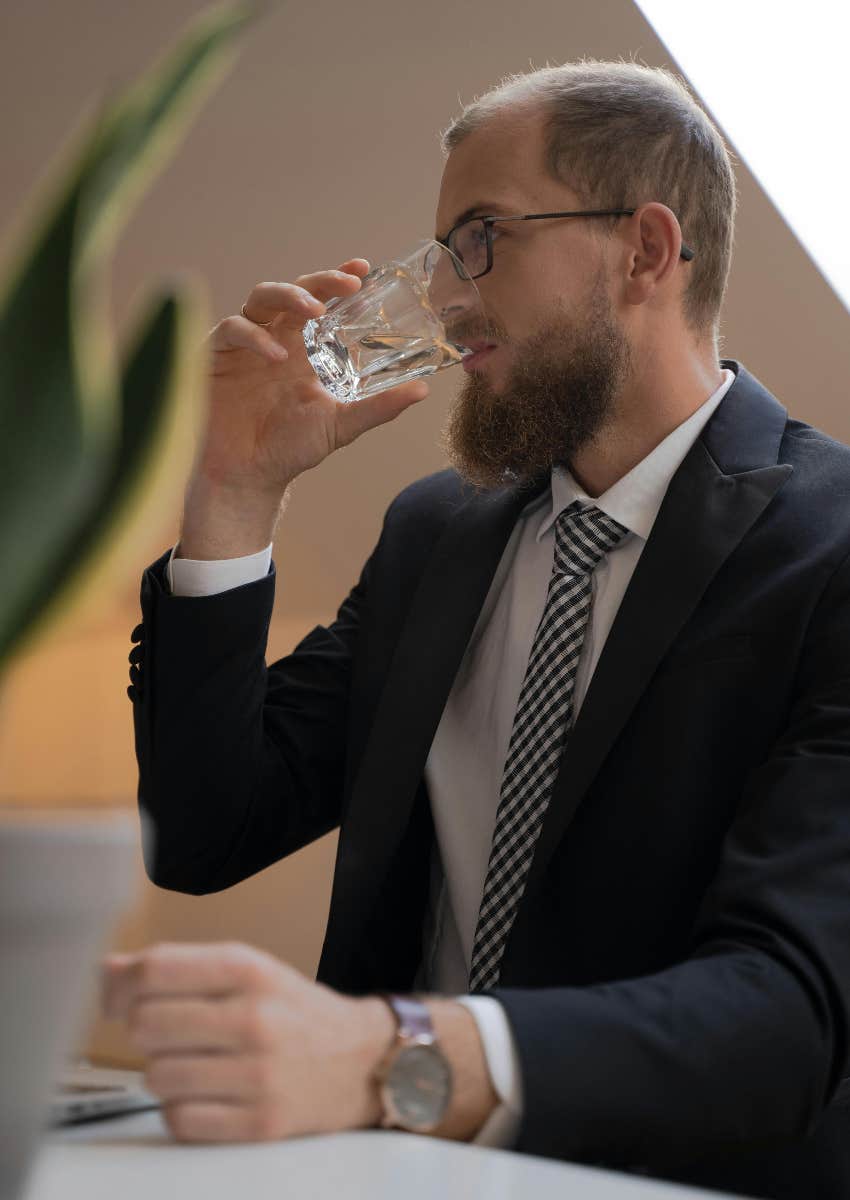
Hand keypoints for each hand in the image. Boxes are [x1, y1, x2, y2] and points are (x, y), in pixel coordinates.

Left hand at [100, 941, 392, 1142]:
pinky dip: (182, 1110)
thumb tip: (107, 972)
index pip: (155, 970)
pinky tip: (207, 1093)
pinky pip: (179, 1120)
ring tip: (195, 1063)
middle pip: (145, 1024)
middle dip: (145, 1030)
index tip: (117, 998)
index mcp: (249, 969)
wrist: (363, 1061)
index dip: (121, 986)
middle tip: (169, 1032)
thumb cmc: (295, 1013)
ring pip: (156, 1076)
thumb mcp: (247, 970)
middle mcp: (254, 1018)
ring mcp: (257, 1074)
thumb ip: (177, 967)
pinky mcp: (259, 1124)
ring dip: (164, 1072)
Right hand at [198, 259, 430, 495]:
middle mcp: (275, 337)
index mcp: (303, 347)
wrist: (249, 477)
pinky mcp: (214, 356)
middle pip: (293, 290)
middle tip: (346, 284)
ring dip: (288, 296)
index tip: (363, 267)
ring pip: (260, 297)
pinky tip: (277, 356)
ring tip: (313, 311)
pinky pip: (231, 329)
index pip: (321, 300)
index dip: (338, 279)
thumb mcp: (341, 425)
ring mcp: (244, 345)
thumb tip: (423, 391)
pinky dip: (254, 336)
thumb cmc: (291, 447)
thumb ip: (378, 407)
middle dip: (318, 281)